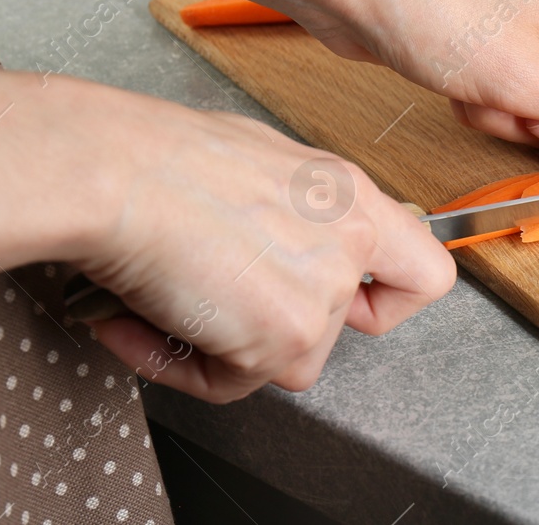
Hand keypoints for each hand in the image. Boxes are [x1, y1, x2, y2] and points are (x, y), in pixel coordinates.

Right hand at [49, 77, 455, 401]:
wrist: (115, 175)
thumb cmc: (159, 156)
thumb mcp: (254, 163)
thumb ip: (291, 212)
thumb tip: (275, 241)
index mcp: (349, 196)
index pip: (424, 273)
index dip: (386, 302)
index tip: (350, 305)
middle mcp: (349, 245)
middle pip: (334, 329)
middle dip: (270, 326)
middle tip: (213, 298)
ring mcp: (323, 294)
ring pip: (283, 361)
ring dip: (221, 346)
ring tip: (163, 300)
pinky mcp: (284, 337)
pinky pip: (230, 382)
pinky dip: (179, 363)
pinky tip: (140, 321)